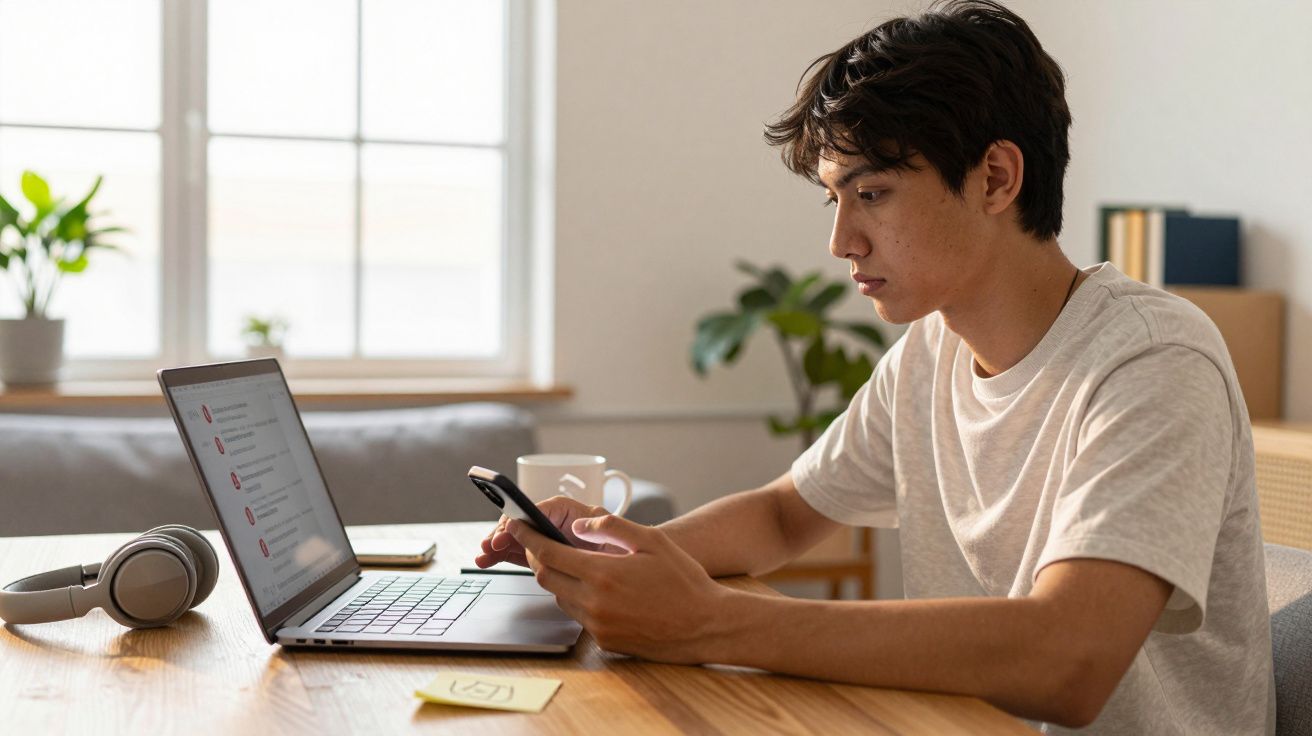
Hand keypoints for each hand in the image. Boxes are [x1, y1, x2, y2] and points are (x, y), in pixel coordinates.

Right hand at [473, 496, 622, 568]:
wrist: (635, 569)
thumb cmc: (628, 544)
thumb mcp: (615, 532)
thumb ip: (598, 527)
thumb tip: (576, 526)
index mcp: (572, 512)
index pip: (540, 510)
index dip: (521, 521)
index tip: (506, 530)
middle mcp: (558, 524)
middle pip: (525, 525)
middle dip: (504, 534)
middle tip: (489, 547)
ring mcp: (552, 541)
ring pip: (520, 540)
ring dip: (499, 546)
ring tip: (484, 556)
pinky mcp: (549, 557)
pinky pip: (523, 553)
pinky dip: (506, 556)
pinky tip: (491, 559)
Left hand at [509, 512, 735, 664]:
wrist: (706, 624)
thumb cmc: (684, 580)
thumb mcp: (652, 541)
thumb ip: (612, 527)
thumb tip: (579, 525)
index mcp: (603, 573)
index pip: (549, 553)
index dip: (528, 538)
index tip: (516, 526)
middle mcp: (594, 602)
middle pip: (546, 577)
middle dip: (540, 558)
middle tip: (544, 543)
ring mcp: (598, 625)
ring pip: (560, 598)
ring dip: (561, 580)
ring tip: (579, 566)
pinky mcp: (605, 641)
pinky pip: (579, 616)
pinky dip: (579, 600)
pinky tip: (601, 591)